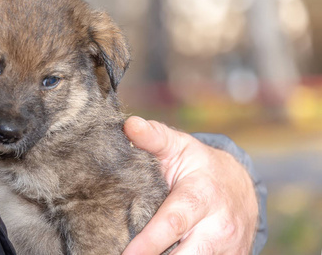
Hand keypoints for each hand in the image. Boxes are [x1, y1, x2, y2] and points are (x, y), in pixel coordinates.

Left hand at [122, 116, 257, 253]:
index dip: (148, 243)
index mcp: (202, 195)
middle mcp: (219, 226)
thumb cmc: (200, 166)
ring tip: (140, 254)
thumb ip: (154, 137)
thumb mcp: (179, 147)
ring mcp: (228, 248)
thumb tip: (129, 125)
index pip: (172, 223)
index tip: (126, 254)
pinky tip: (164, 253)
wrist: (241, 187)